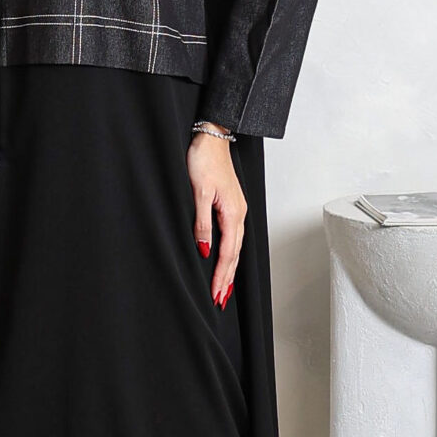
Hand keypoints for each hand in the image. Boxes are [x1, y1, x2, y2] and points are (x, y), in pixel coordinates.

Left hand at [189, 130, 245, 306]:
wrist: (212, 136)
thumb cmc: (204, 159)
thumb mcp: (198, 192)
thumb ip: (202, 223)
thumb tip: (204, 250)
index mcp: (232, 213)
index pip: (227, 253)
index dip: (220, 276)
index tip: (214, 295)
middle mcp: (238, 214)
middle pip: (235, 254)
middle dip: (227, 279)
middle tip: (219, 301)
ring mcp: (236, 210)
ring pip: (235, 247)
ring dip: (229, 269)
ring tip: (223, 288)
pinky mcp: (231, 205)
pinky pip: (233, 236)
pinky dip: (230, 253)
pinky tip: (226, 258)